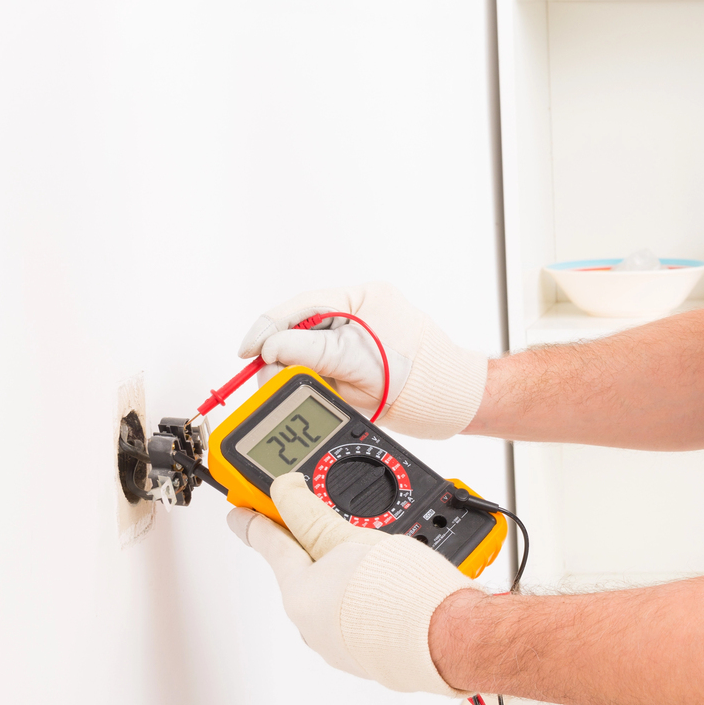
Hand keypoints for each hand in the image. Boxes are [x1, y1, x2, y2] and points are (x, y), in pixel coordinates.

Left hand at [227, 473, 480, 694]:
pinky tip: (390, 584)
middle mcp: (311, 623)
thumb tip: (287, 490)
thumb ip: (313, 514)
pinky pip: (358, 614)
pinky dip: (367, 594)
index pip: (268, 542)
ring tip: (379, 556)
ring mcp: (339, 643)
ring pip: (334, 592)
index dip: (255, 517)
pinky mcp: (368, 652)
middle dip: (316, 544)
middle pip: (304, 568)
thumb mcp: (353, 538)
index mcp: (300, 592)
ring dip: (347, 570)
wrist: (449, 640)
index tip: (242, 508)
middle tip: (331, 519)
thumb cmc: (405, 596)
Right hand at [238, 282, 486, 438]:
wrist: (454, 403)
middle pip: (299, 326)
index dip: (268, 331)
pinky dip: (313, 375)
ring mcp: (361, 331)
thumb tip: (271, 349)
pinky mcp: (361, 354)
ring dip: (297, 368)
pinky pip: (323, 359)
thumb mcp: (358, 369)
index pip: (300, 308)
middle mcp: (361, 311)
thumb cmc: (425, 384)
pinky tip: (315, 390)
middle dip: (280, 354)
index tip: (250, 354)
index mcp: (362, 301)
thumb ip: (312, 355)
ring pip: (308, 346)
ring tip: (299, 390)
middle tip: (269, 381)